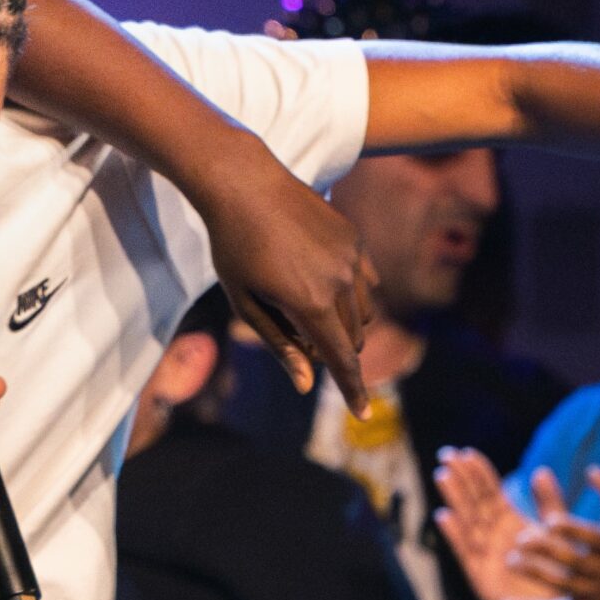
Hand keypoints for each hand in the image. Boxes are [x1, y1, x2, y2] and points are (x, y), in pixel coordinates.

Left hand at [196, 162, 376, 411]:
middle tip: (298, 340)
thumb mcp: (245, 302)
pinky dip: (352, 295)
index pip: (340, 359)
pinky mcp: (354, 238)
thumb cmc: (232, 247)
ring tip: (305, 308)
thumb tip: (307, 383)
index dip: (352, 390)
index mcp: (310, 303)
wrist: (243, 184)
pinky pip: (367, 281)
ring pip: (364, 312)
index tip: (362, 415)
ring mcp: (351, 257)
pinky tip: (325, 284)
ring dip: (344, 325)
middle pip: (352, 338)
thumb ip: (279, 344)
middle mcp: (339, 282)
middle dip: (333, 351)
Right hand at [430, 448, 547, 599]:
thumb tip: (540, 470)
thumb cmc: (551, 574)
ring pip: (467, 521)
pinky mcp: (480, 576)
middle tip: (447, 455)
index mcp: (509, 524)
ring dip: (455, 499)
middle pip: (474, 503)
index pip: (490, 493)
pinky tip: (444, 516)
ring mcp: (484, 555)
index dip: (478, 473)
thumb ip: (549, 504)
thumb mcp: (555, 534)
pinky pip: (465, 552)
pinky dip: (455, 535)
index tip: (466, 452)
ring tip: (443, 475)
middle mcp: (493, 536)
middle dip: (461, 479)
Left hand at [502, 468, 599, 599]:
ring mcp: (595, 596)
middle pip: (571, 561)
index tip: (550, 521)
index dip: (572, 530)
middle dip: (545, 550)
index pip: (592, 538)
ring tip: (510, 561)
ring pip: (560, 584)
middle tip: (521, 539)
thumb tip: (591, 469)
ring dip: (534, 573)